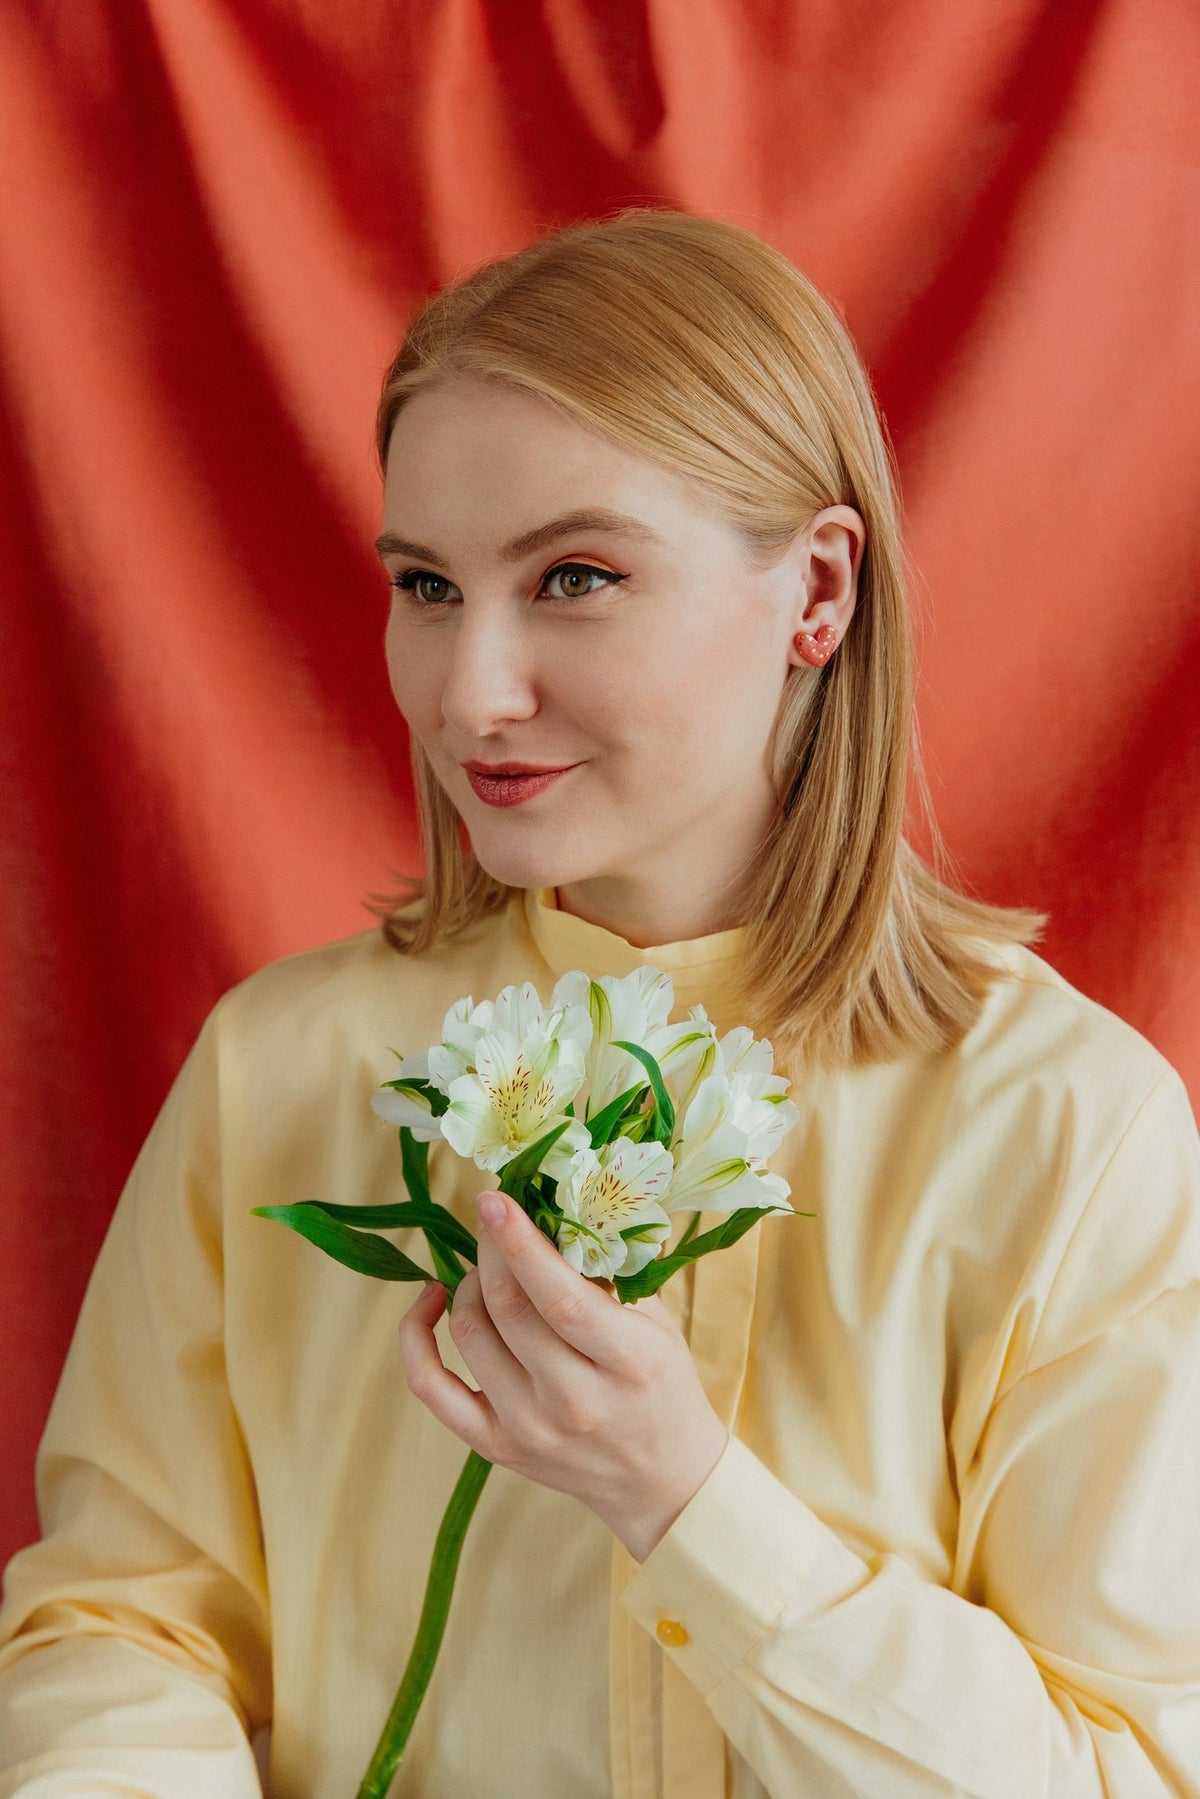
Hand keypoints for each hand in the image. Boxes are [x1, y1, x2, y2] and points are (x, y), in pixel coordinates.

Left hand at [398, 1190, 729, 1561]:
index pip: (560, 1298)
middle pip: (508, 1308)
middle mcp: (573, 1402)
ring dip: (470, 1282)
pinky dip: (415, 1335)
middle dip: (491, 1249)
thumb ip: (606, 1273)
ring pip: (470, 1332)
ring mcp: (528, 1428)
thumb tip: (548, 1211)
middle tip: (493, 1219)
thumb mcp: (654, 1323)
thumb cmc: (661, 1385)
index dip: (520, 1244)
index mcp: (627, 1363)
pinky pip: (430, 1385)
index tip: (494, 1199)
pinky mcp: (495, 1446)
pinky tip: (431, 1298)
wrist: (660, 1480)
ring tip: (490, 1270)